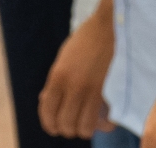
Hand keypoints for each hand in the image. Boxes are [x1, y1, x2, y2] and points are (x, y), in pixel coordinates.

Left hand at [39, 2, 116, 137]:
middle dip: (66, 128)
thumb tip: (46, 101)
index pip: (47, 112)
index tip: (54, 127)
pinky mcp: (108, 90)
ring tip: (85, 121)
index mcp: (57, 76)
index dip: (49, 125)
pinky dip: (100, 125)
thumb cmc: (85, 40)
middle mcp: (72, 85)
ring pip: (83, 127)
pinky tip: (100, 119)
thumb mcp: (63, 58)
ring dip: (83, 129)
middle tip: (71, 123)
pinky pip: (102, 120)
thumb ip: (55, 82)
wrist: (109, 26)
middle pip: (65, 124)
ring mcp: (91, 89)